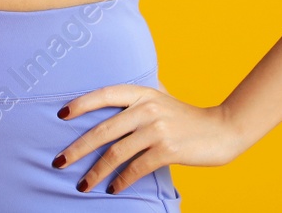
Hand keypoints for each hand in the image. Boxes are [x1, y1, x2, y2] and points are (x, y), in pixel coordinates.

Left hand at [53, 81, 245, 194]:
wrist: (222, 129)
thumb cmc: (187, 117)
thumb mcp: (162, 98)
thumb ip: (138, 99)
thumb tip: (109, 103)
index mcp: (142, 92)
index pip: (104, 94)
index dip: (81, 104)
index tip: (61, 116)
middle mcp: (147, 108)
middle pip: (102, 130)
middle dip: (77, 149)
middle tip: (59, 162)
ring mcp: (157, 129)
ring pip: (115, 153)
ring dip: (96, 172)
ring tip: (83, 185)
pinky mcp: (167, 150)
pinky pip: (135, 169)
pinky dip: (121, 181)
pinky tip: (113, 189)